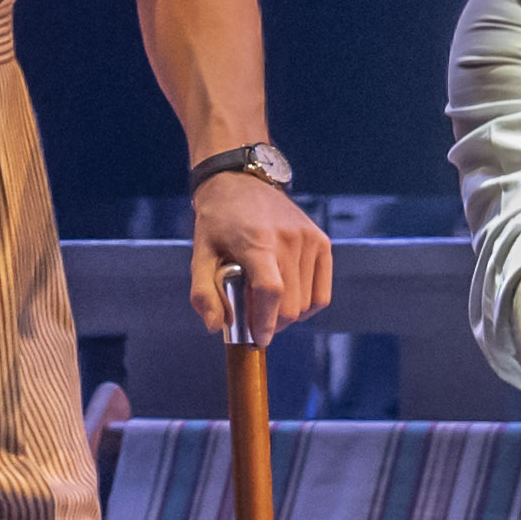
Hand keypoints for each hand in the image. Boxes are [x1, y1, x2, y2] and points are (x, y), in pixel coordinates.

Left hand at [188, 171, 333, 342]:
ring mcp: (308, 239)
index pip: (271, 291)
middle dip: (272, 323)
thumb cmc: (217, 221)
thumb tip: (216, 327)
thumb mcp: (199, 254)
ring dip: (288, 315)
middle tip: (255, 322)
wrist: (240, 181)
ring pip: (306, 304)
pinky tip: (289, 298)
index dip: (265, 322)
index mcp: (256, 242)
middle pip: (290, 305)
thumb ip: (203, 293)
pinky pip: (321, 293)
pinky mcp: (321, 241)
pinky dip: (307, 305)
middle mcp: (288, 239)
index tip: (258, 338)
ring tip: (267, 303)